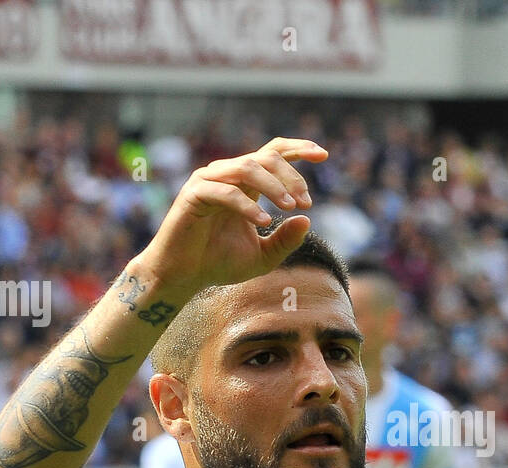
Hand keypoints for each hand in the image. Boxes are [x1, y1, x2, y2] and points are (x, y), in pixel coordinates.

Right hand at [132, 138, 327, 297]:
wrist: (183, 277)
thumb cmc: (218, 263)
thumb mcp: (263, 256)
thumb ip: (285, 240)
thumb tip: (307, 220)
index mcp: (245, 184)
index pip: (273, 154)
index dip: (298, 149)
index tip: (324, 155)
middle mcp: (227, 176)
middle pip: (265, 158)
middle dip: (291, 176)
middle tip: (306, 201)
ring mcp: (208, 181)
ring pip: (247, 168)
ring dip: (274, 186)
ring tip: (290, 207)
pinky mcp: (194, 195)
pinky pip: (227, 192)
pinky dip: (248, 205)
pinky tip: (265, 221)